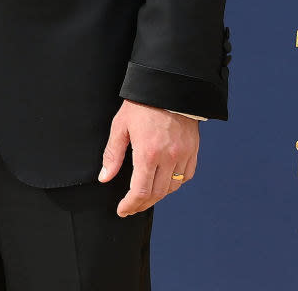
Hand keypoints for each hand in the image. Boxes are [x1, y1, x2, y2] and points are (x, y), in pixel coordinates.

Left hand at [98, 100, 198, 216]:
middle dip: (141, 204)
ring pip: (172, 188)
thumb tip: (104, 178)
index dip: (130, 205)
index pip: (140, 191)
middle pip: (156, 194)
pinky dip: (174, 184)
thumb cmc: (141, 104)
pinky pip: (185, 177)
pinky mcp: (193, 151)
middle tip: (130, 207)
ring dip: (157, 196)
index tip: (122, 210)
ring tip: (144, 196)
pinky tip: (163, 182)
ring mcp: (183, 155)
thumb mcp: (120, 126)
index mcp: (148, 153)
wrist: (168, 87)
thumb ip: (112, 154)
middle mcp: (168, 158)